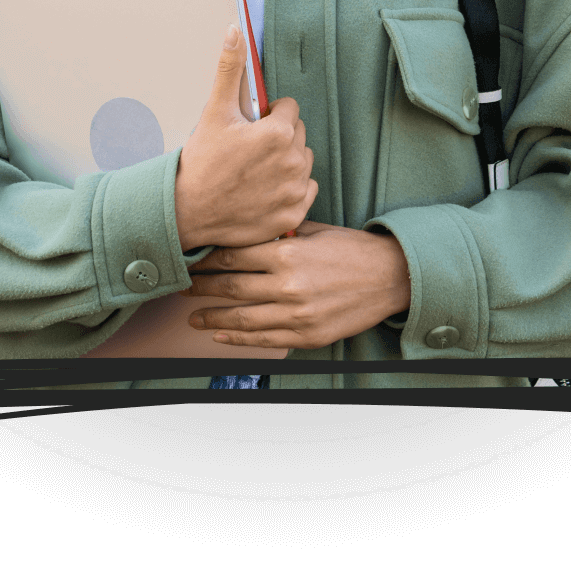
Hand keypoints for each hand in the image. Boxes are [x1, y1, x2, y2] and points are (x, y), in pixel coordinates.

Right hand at [173, 24, 318, 250]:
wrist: (187, 211)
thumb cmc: (201, 160)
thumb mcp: (215, 111)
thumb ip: (230, 68)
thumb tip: (235, 31)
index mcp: (278, 133)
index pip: (289, 108)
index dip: (269, 114)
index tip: (250, 126)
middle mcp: (293, 161)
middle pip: (298, 134)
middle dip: (279, 136)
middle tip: (249, 149)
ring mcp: (294, 191)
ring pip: (303, 161)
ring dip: (286, 161)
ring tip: (255, 170)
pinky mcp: (293, 215)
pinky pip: (306, 190)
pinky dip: (290, 190)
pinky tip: (265, 191)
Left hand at [184, 220, 411, 349]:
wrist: (389, 277)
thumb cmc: (351, 249)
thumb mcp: (314, 230)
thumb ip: (279, 234)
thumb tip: (246, 232)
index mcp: (287, 252)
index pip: (232, 255)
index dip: (206, 259)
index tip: (189, 258)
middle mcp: (287, 285)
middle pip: (230, 287)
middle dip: (201, 287)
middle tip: (180, 286)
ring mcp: (296, 314)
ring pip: (241, 318)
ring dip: (211, 317)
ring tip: (192, 316)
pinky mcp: (306, 336)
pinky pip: (263, 339)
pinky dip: (238, 338)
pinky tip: (221, 334)